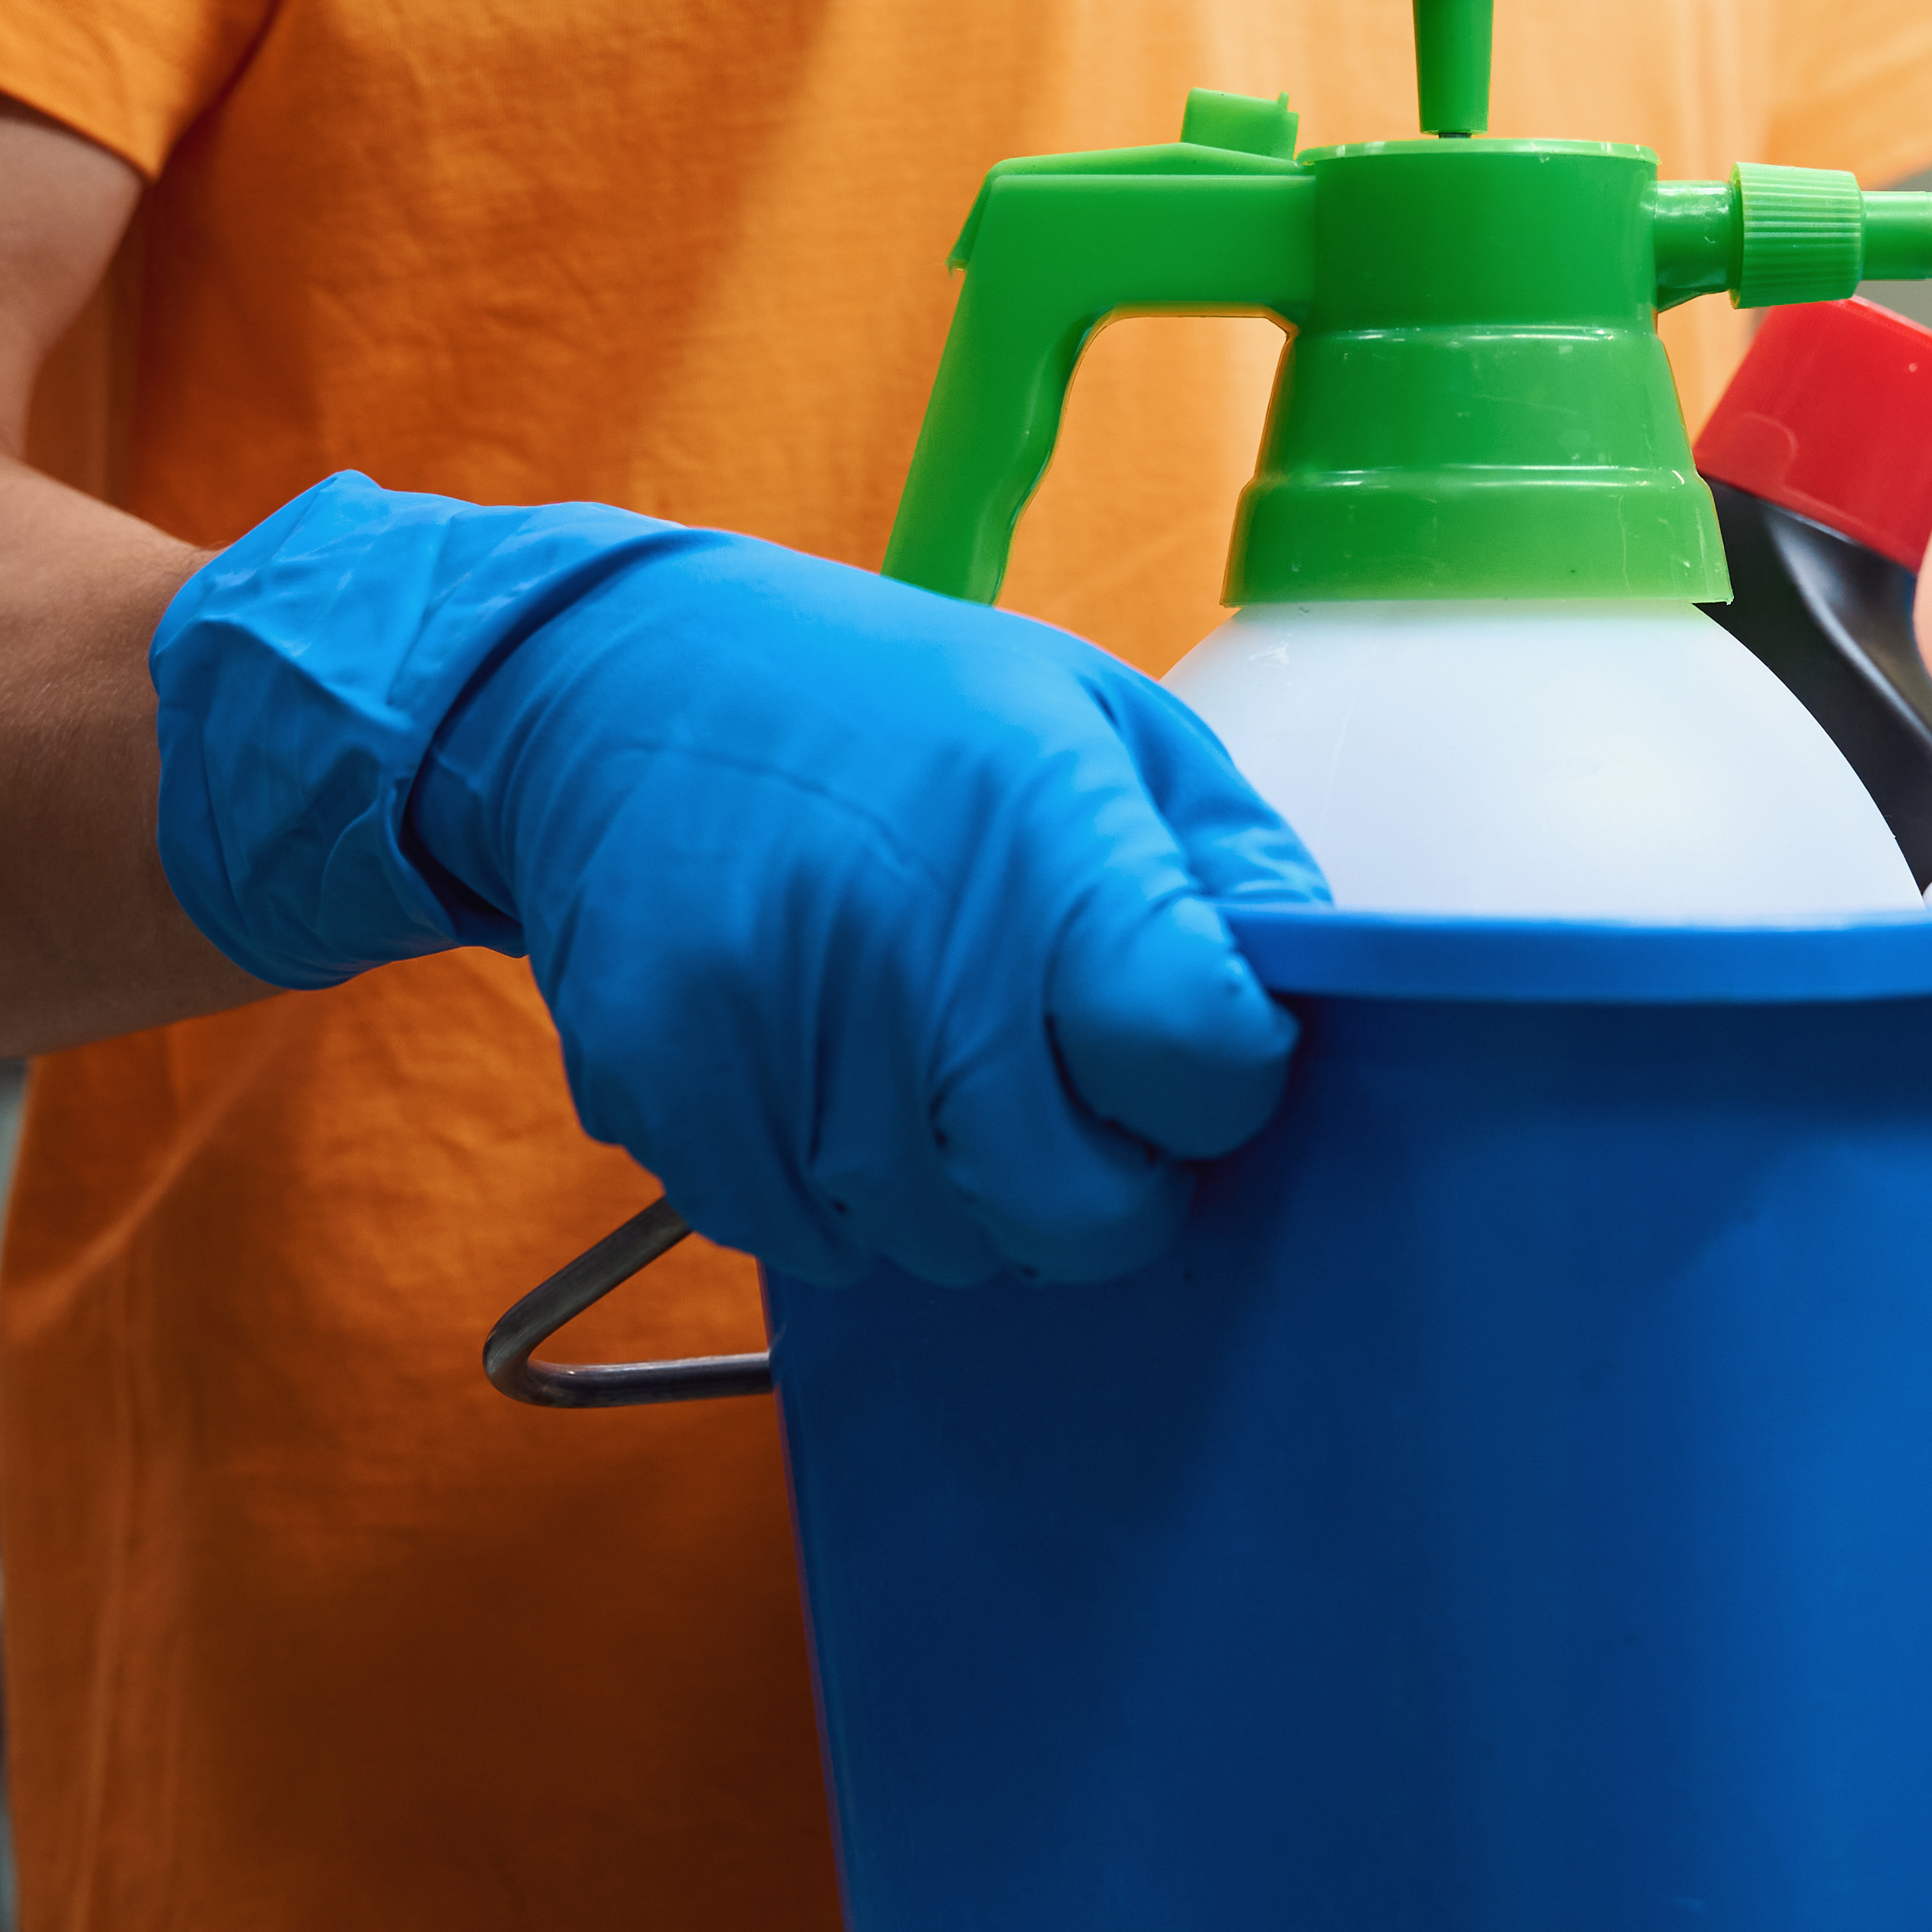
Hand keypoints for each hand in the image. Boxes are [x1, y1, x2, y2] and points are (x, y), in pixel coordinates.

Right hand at [152, 476, 1324, 1285]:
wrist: (611, 684)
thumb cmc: (888, 703)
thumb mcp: (1094, 716)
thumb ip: (1228, 863)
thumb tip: (1319, 998)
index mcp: (1042, 838)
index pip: (1199, 1059)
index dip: (1218, 1087)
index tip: (1186, 1050)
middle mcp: (909, 952)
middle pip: (1078, 1211)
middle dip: (1106, 1184)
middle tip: (1072, 1098)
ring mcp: (776, 1040)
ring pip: (945, 1247)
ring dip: (966, 1192)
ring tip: (928, 1057)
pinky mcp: (671, 1099)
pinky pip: (810, 1241)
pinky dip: (841, 1192)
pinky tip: (826, 1073)